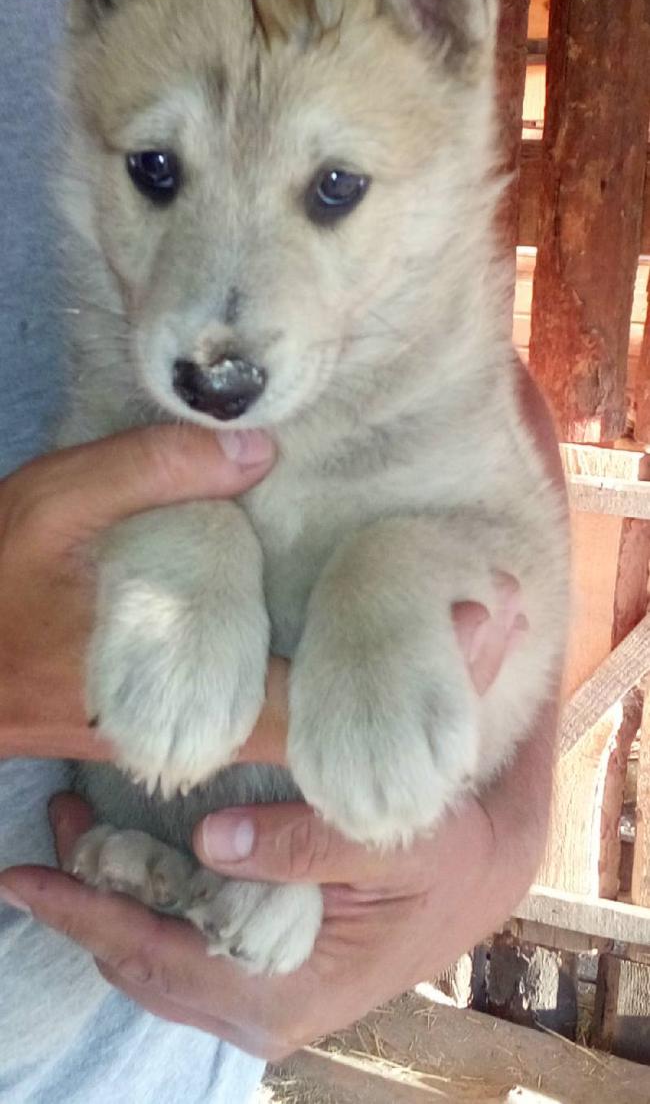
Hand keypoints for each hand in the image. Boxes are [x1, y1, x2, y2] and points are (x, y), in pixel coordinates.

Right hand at [0, 359, 564, 1054]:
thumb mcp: (57, 500)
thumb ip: (153, 471)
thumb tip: (259, 448)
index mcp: (173, 686)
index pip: (313, 703)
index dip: (404, 672)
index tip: (484, 622)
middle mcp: (192, 729)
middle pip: (330, 727)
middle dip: (419, 677)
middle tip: (501, 616)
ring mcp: (185, 734)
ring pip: (302, 729)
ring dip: (379, 684)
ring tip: (452, 628)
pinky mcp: (175, 722)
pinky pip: (269, 716)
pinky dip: (328, 684)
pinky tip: (357, 641)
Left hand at [0, 690, 553, 1060]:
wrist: (480, 881)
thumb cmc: (442, 855)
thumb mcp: (391, 837)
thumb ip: (303, 840)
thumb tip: (210, 839)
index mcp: (286, 989)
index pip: (157, 955)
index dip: (87, 911)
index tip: (29, 872)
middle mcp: (260, 1013)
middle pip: (140, 965)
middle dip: (86, 898)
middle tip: (57, 824)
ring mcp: (257, 1005)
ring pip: (152, 965)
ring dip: (108, 902)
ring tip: (79, 831)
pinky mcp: (259, 984)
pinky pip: (178, 956)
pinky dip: (143, 908)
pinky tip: (131, 859)